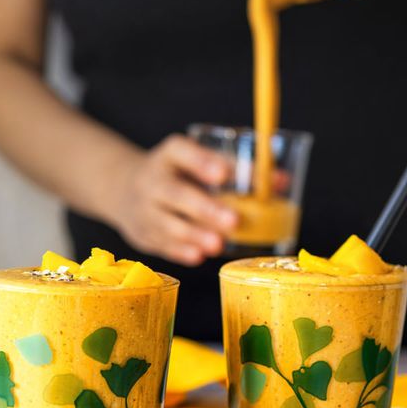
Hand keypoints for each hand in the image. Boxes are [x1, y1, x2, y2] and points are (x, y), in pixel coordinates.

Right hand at [105, 134, 237, 265]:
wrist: (124, 189)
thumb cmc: (177, 174)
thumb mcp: (196, 160)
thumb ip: (237, 168)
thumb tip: (282, 183)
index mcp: (168, 156)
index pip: (180, 151)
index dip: (200, 161)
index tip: (223, 173)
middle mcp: (151, 180)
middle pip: (175, 193)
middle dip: (205, 209)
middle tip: (234, 220)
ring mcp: (143, 209)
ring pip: (167, 224)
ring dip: (194, 235)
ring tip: (218, 244)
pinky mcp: (142, 234)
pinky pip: (160, 244)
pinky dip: (180, 251)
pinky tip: (199, 256)